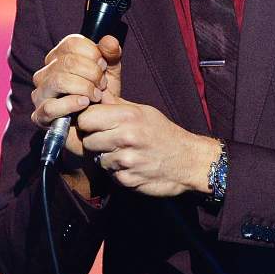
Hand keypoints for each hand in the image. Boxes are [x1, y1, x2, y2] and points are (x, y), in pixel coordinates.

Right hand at [30, 34, 123, 156]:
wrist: (100, 127)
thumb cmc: (101, 96)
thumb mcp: (111, 72)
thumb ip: (111, 54)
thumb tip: (109, 41)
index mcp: (60, 57)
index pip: (72, 44)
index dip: (93, 53)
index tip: (104, 66)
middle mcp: (46, 72)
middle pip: (68, 62)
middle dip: (92, 73)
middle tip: (102, 85)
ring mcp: (40, 93)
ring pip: (59, 81)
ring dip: (84, 88)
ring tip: (96, 96)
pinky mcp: (40, 115)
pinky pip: (51, 106)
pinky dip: (71, 104)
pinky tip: (84, 104)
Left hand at [78, 99, 221, 197]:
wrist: (188, 161)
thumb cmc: (164, 133)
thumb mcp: (144, 111)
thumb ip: (117, 103)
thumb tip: (95, 93)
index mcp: (127, 116)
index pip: (85, 118)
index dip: (86, 121)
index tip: (93, 124)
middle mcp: (125, 137)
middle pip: (87, 140)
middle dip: (95, 141)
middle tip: (109, 140)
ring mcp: (126, 161)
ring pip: (97, 158)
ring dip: (107, 157)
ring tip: (124, 152)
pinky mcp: (127, 180)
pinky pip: (109, 174)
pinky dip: (117, 171)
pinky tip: (131, 165)